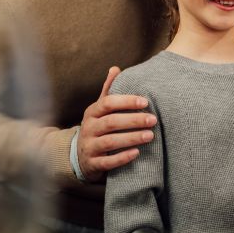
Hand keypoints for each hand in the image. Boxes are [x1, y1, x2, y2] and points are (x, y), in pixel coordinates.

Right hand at [78, 67, 156, 181]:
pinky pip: (107, 162)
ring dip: (131, 138)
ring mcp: (89, 147)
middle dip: (133, 120)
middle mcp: (88, 128)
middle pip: (111, 122)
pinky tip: (137, 153)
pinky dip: (122, 158)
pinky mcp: (93, 164)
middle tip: (153, 120)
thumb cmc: (97, 128)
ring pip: (109, 142)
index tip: (146, 101)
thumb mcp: (99, 109)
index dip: (126, 101)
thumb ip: (108, 91)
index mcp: (92, 112)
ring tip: (150, 136)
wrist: (79, 156)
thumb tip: (115, 68)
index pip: (108, 103)